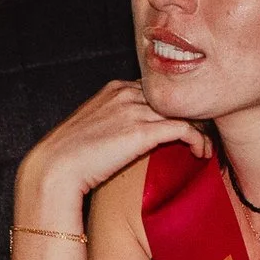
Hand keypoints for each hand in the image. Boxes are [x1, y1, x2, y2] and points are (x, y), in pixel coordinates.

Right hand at [17, 81, 206, 227]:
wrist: (54, 169)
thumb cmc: (68, 157)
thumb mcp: (92, 129)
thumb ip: (114, 123)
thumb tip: (128, 138)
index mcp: (114, 89)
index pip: (157, 91)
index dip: (174, 108)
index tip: (185, 125)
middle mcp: (126, 93)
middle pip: (173, 97)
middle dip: (192, 115)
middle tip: (204, 135)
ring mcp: (134, 110)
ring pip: (183, 111)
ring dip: (200, 129)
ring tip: (206, 147)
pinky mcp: (141, 132)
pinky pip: (183, 129)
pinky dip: (198, 140)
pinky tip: (202, 153)